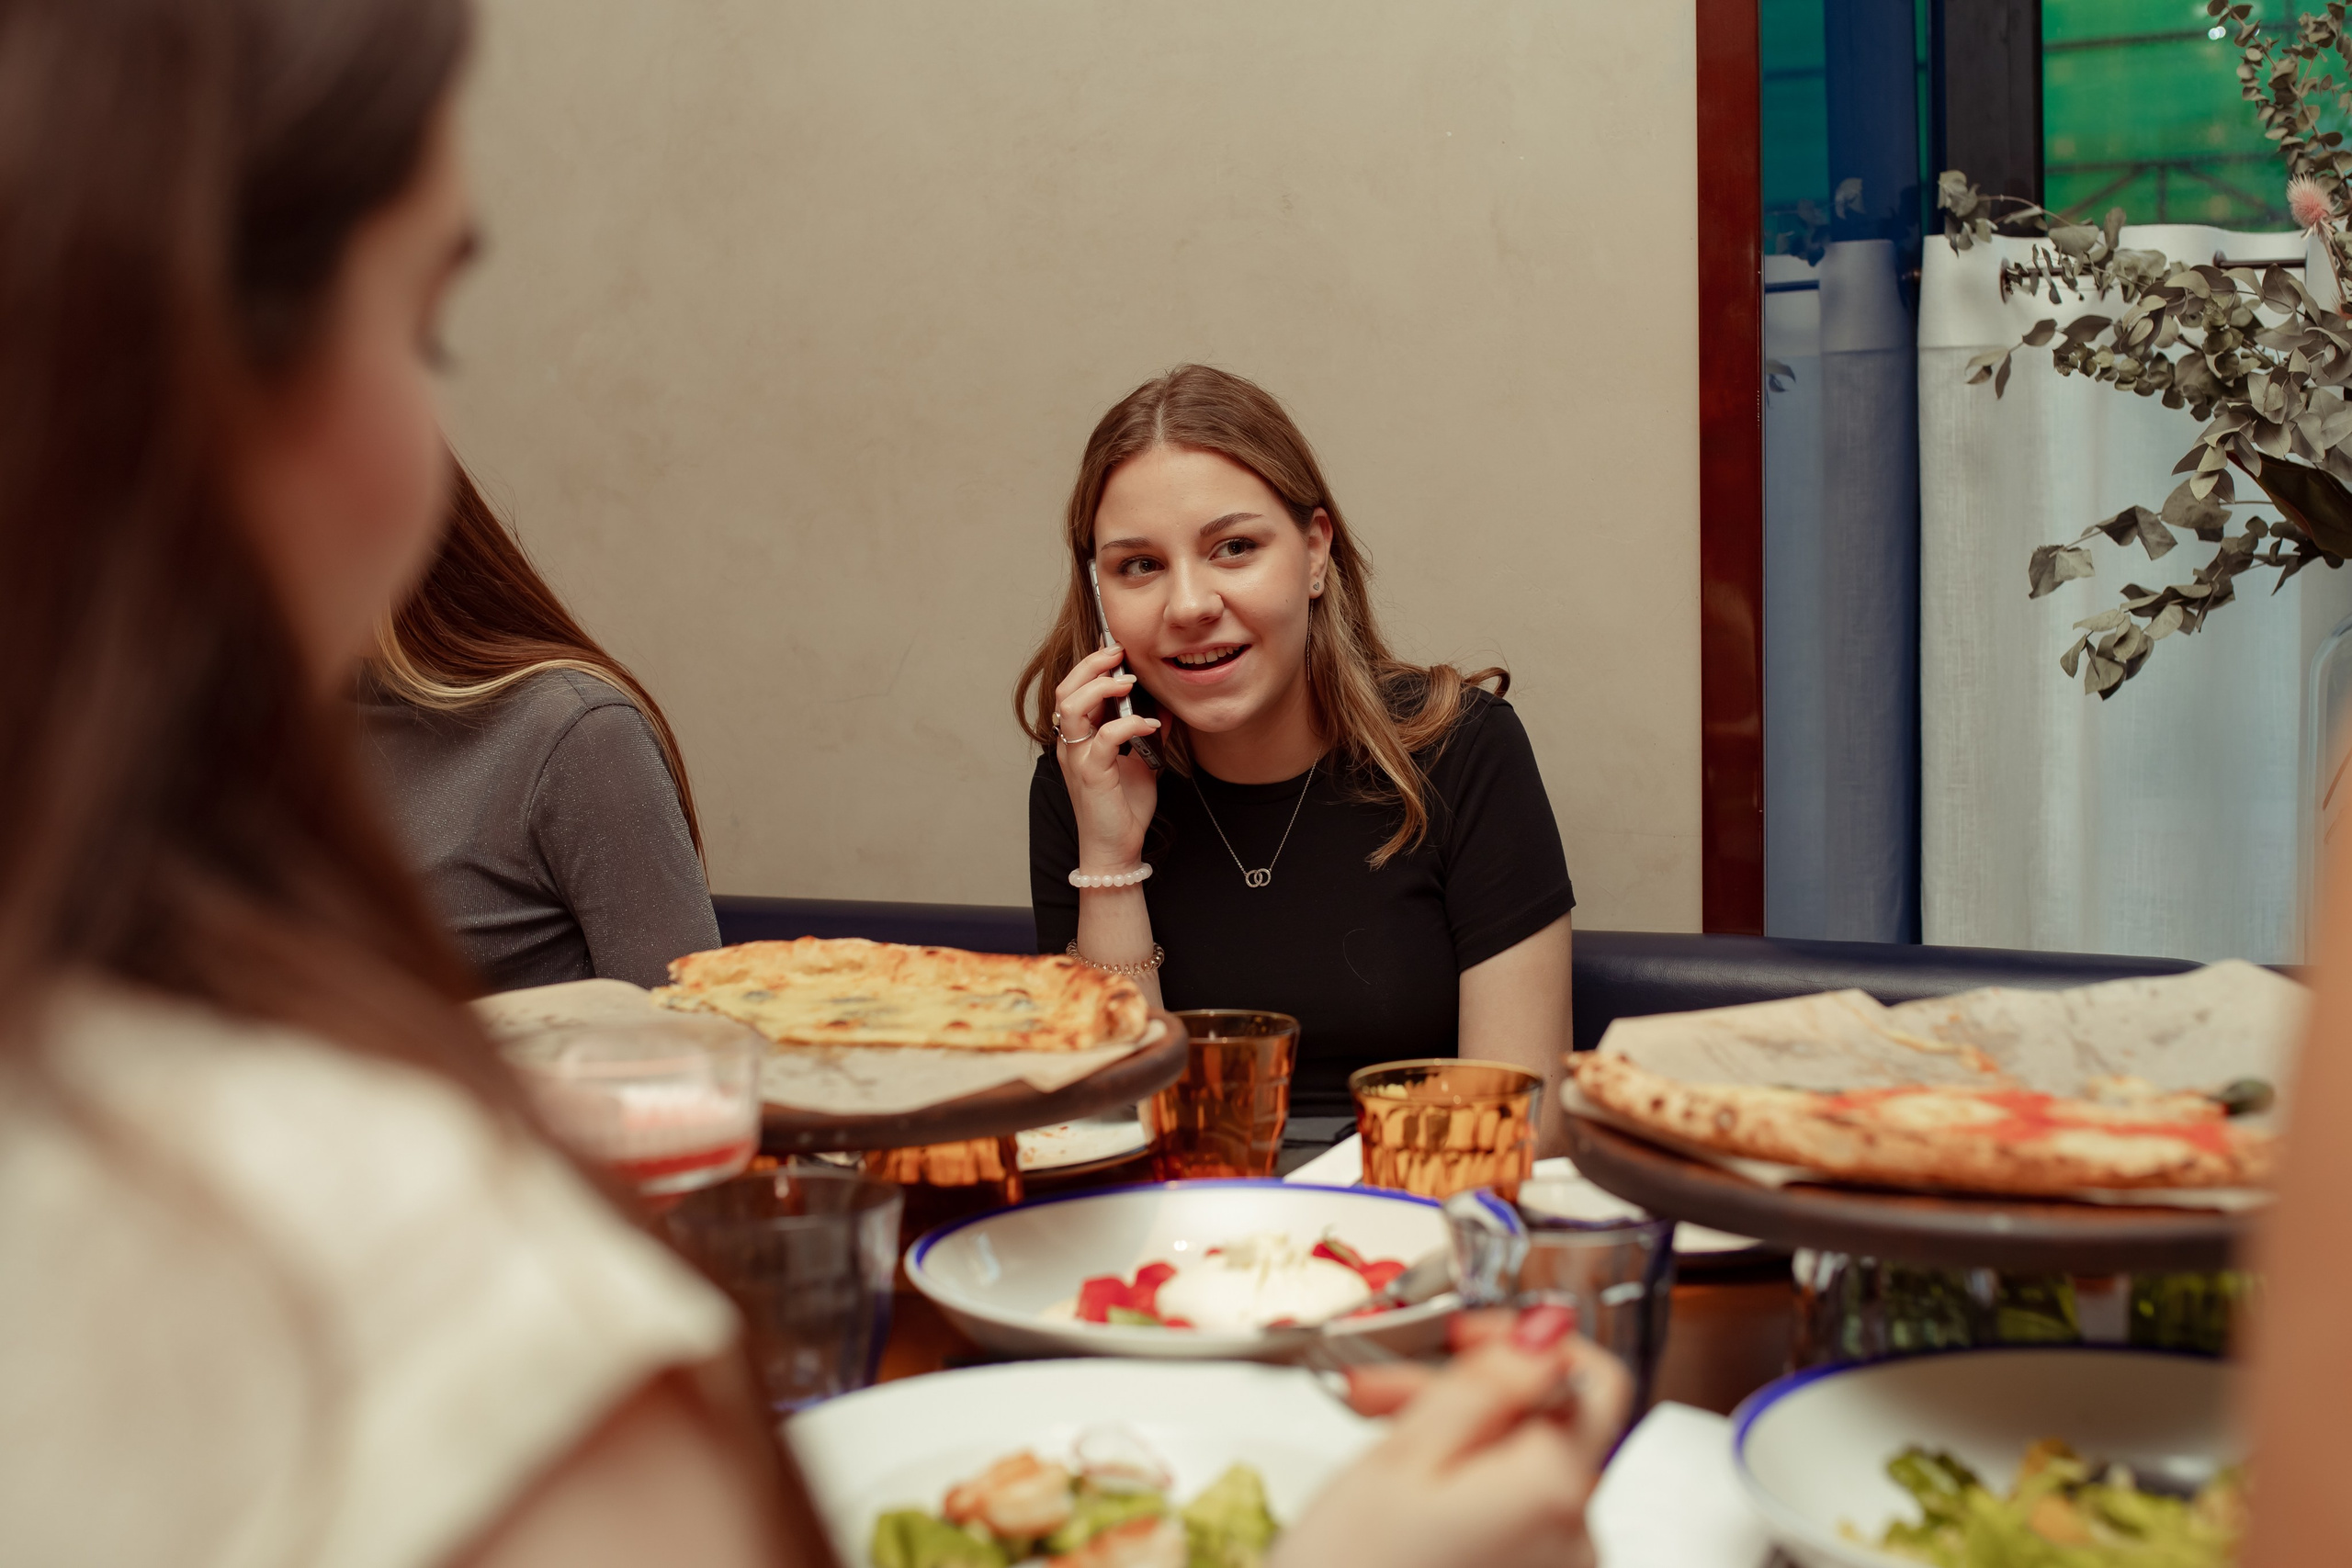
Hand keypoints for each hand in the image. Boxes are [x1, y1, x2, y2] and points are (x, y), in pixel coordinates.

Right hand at [1052, 644, 1160, 868]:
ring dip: (1100, 687)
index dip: (1091, 664)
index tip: (1115, 647)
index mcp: (1079, 738)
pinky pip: (1104, 738)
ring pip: (1072, 706)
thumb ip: (1147, 733)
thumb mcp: (1142, 762)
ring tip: (1128, 682)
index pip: (1073, 689)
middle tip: (1119, 653)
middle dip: (1092, 665)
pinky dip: (1128, 724)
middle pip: (1066, 689)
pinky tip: (1149, 725)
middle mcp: (1071, 744)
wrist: (1117, 848)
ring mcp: (1078, 758)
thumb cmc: (1123, 807)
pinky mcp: (1091, 775)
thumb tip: (1164, 706)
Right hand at [1269, 1307, 1631, 1567]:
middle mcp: (1575, 1535)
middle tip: (1381, 1393)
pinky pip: (1512, 1520)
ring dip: (1455, 1443)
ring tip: (1376, 1450)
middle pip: (1545, 1425)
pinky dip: (1463, 1495)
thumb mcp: (1403, 1456)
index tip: (1465, 1337)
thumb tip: (1548, 1329)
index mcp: (1554, 1487)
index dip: (1525, 1341)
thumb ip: (1486, 1384)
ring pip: (1522, 1471)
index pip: (1590, 1376)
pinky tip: (1403, 1501)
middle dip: (1468, 1395)